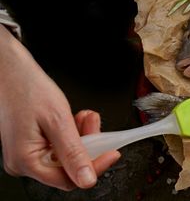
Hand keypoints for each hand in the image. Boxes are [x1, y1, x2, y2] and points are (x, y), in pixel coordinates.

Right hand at [0, 25, 119, 189]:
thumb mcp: (58, 121)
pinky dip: (72, 133)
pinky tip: (75, 118)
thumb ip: (74, 152)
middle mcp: (24, 162)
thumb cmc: (28, 90)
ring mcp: (28, 154)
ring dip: (82, 136)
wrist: (13, 73)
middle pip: (69, 167)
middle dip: (88, 145)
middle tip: (95, 125)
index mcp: (26, 161)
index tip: (112, 152)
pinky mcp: (33, 144)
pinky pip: (60, 146)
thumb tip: (87, 179)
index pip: (68, 179)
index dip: (94, 167)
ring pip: (67, 155)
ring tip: (85, 117)